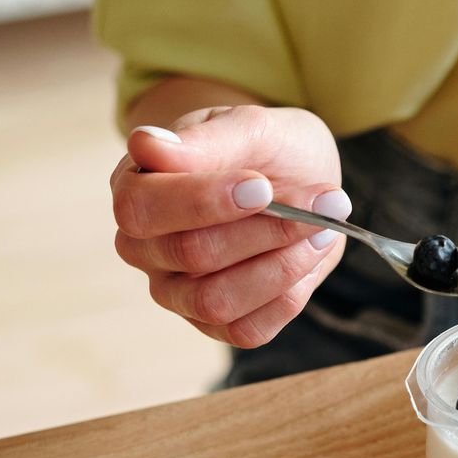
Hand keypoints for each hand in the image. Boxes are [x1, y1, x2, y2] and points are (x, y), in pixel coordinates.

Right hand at [109, 104, 348, 347]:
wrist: (298, 176)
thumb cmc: (264, 149)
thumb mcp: (249, 127)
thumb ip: (204, 141)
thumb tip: (146, 145)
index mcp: (136, 187)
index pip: (142, 207)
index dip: (202, 201)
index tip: (262, 185)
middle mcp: (144, 247)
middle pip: (189, 253)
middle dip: (265, 228)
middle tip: (320, 201)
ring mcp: (176, 291)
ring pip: (214, 301)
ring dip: (281, 266)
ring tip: (321, 228)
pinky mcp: (215, 324)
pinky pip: (245, 330)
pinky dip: (288, 296)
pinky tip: (309, 256)